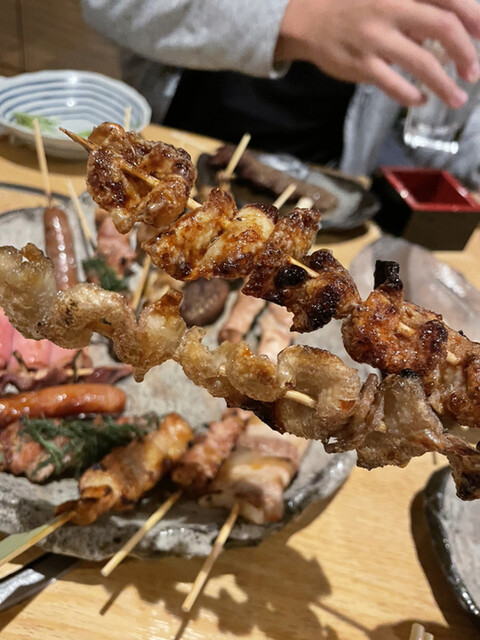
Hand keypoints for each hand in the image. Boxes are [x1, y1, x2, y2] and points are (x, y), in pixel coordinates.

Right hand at [276, 0, 479, 106]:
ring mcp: (375, 39)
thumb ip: (416, 6)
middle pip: (444, 27)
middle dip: (466, 52)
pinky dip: (412, 95)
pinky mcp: (360, 64)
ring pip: (421, 63)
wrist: (307, 19)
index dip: (474, 16)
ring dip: (444, 84)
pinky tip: (420, 99)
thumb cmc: (352, 5)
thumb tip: (451, 27)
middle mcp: (391, 8)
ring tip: (458, 99)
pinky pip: (394, 85)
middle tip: (474, 72)